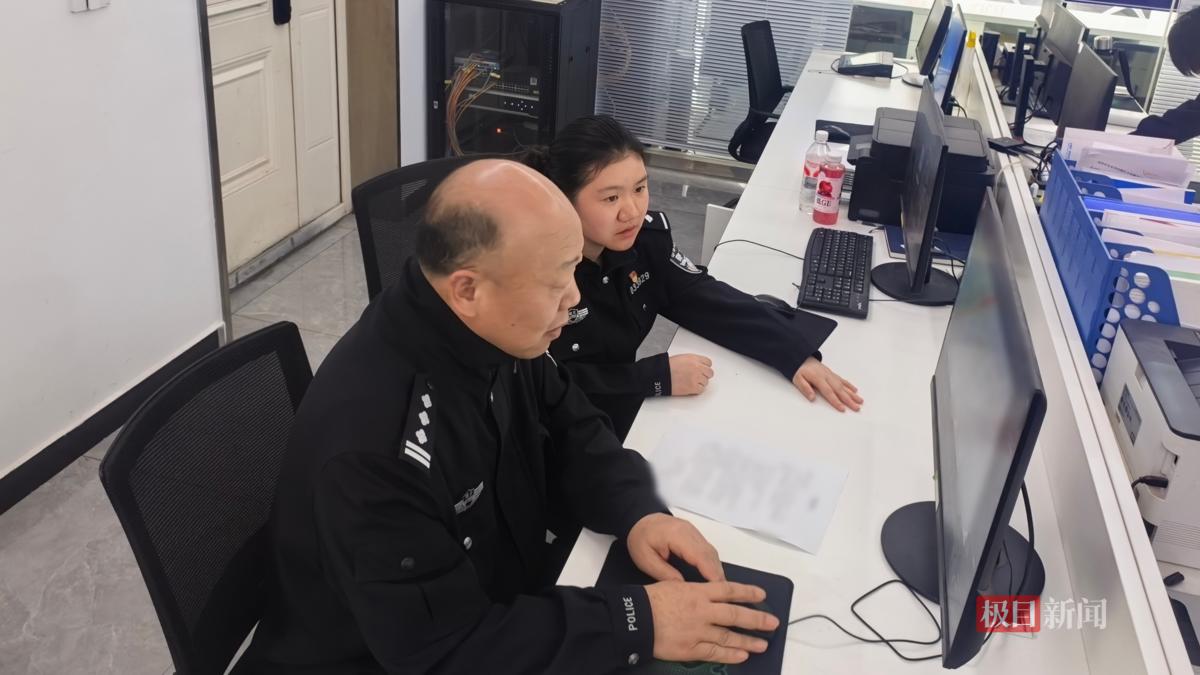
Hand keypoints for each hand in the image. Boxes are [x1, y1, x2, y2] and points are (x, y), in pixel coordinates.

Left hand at [627, 513, 723, 582]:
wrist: (639, 519)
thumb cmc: (640, 537)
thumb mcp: (646, 559)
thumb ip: (664, 574)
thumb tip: (683, 588)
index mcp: (676, 535)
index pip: (700, 555)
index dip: (711, 572)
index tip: (719, 588)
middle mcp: (689, 531)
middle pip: (710, 554)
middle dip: (718, 574)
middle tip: (722, 593)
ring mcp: (693, 531)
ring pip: (711, 552)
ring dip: (716, 569)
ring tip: (720, 588)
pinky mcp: (694, 535)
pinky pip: (707, 550)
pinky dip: (712, 563)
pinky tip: (712, 576)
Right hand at [646, 581, 777, 663]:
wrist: (633, 619)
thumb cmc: (649, 600)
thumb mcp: (672, 585)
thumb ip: (693, 591)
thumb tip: (708, 594)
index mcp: (697, 591)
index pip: (729, 590)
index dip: (747, 592)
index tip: (761, 595)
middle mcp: (702, 610)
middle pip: (735, 614)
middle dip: (757, 619)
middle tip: (772, 623)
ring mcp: (698, 631)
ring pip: (729, 636)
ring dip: (748, 641)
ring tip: (763, 644)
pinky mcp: (691, 649)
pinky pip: (715, 653)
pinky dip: (730, 655)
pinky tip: (743, 655)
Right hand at [669, 354, 713, 395]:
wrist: (661, 375)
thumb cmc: (667, 367)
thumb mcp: (682, 358)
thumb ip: (693, 361)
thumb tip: (698, 365)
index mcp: (694, 359)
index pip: (708, 362)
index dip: (705, 366)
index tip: (703, 369)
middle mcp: (697, 368)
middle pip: (710, 373)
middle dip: (705, 375)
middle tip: (699, 377)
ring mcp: (696, 378)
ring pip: (706, 382)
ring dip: (700, 382)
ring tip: (691, 382)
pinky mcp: (693, 387)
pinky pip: (701, 390)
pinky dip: (697, 389)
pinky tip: (691, 387)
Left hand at [792, 357, 862, 411]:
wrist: (801, 357)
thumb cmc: (799, 370)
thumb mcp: (797, 379)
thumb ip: (805, 388)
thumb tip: (812, 398)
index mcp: (818, 378)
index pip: (828, 392)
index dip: (836, 401)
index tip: (842, 409)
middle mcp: (827, 376)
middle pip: (839, 390)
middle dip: (849, 400)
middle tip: (857, 408)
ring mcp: (831, 375)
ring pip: (843, 385)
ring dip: (852, 394)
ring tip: (860, 401)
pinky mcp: (832, 374)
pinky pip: (842, 380)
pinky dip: (849, 385)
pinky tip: (855, 391)